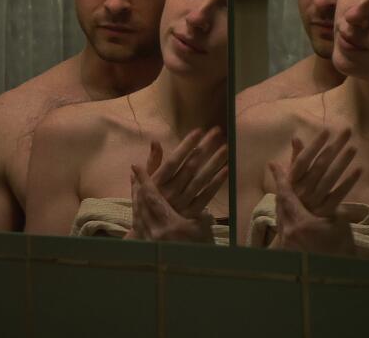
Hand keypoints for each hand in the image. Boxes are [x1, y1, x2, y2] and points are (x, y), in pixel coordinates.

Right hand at [125, 128, 227, 242]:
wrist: (147, 237)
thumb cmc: (144, 206)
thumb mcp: (142, 184)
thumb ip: (150, 164)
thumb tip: (155, 142)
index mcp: (157, 183)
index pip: (173, 160)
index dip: (186, 145)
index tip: (198, 131)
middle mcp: (170, 192)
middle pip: (190, 166)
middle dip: (204, 148)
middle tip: (217, 132)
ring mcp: (182, 203)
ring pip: (201, 179)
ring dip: (214, 163)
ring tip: (226, 148)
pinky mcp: (191, 214)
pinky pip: (206, 196)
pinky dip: (216, 183)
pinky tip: (226, 171)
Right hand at [270, 128, 361, 254]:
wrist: (294, 240)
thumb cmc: (292, 209)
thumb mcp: (288, 186)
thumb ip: (291, 165)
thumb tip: (292, 142)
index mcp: (292, 183)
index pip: (303, 160)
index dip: (315, 145)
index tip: (326, 130)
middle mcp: (302, 191)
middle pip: (319, 165)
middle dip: (334, 147)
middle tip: (347, 131)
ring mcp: (314, 202)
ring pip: (329, 178)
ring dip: (342, 162)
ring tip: (354, 147)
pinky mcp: (326, 213)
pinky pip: (338, 195)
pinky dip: (348, 182)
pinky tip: (359, 170)